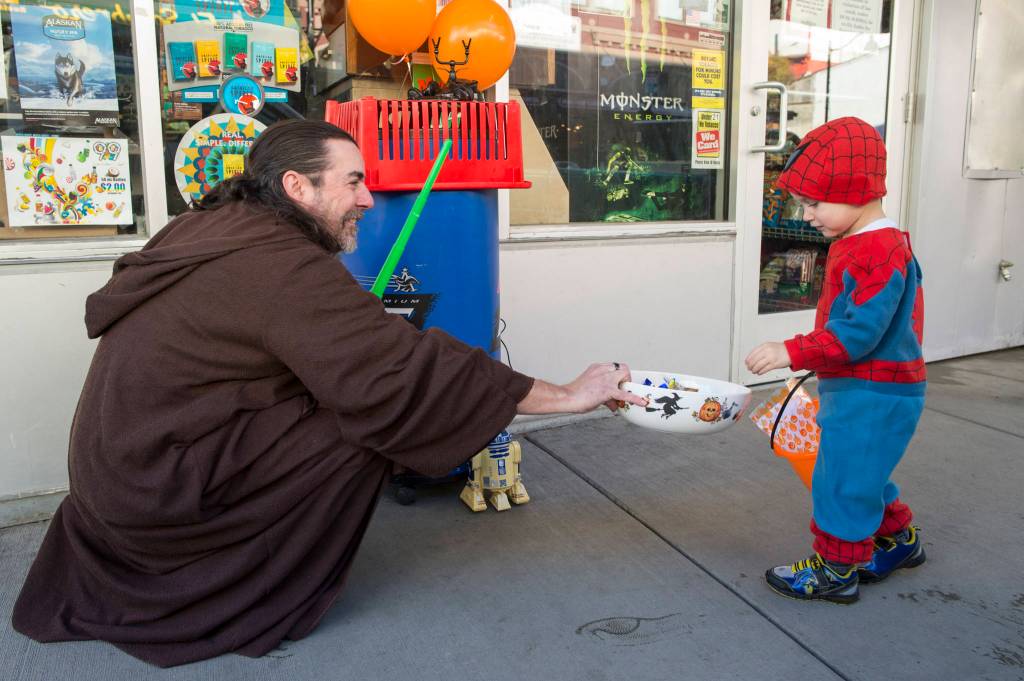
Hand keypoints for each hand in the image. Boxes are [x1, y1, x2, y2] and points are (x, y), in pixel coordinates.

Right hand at [516, 362, 648, 414]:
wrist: (567, 398)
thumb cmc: (575, 395)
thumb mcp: (590, 390)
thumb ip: (604, 395)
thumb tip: (613, 404)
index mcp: (597, 368)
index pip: (614, 368)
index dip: (618, 377)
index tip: (617, 385)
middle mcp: (602, 370)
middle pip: (623, 368)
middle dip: (626, 379)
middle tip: (622, 390)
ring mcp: (606, 379)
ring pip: (625, 376)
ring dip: (627, 387)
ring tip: (622, 397)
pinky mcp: (607, 391)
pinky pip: (625, 394)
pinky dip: (635, 398)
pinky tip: (642, 402)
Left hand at [745, 342, 791, 374]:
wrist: (792, 352)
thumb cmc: (781, 350)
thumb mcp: (770, 346)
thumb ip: (761, 351)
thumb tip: (752, 358)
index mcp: (765, 346)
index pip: (752, 353)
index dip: (748, 359)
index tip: (746, 362)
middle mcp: (767, 351)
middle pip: (754, 360)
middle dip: (750, 365)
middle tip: (749, 368)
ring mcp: (771, 358)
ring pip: (758, 365)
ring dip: (754, 370)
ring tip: (753, 371)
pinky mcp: (774, 364)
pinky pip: (764, 369)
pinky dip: (760, 372)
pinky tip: (759, 372)